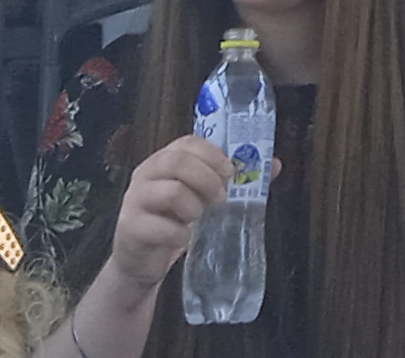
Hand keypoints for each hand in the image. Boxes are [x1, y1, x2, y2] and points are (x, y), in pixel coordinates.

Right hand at [100, 135, 233, 295]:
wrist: (141, 262)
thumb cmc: (173, 222)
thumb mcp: (201, 199)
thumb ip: (231, 181)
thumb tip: (274, 165)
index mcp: (164, 161)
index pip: (187, 142)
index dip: (212, 153)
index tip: (230, 171)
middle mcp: (146, 174)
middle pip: (178, 161)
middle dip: (207, 178)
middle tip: (220, 198)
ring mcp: (135, 200)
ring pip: (171, 190)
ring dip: (194, 206)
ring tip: (198, 219)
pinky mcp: (130, 228)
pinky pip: (159, 226)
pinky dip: (178, 235)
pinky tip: (183, 240)